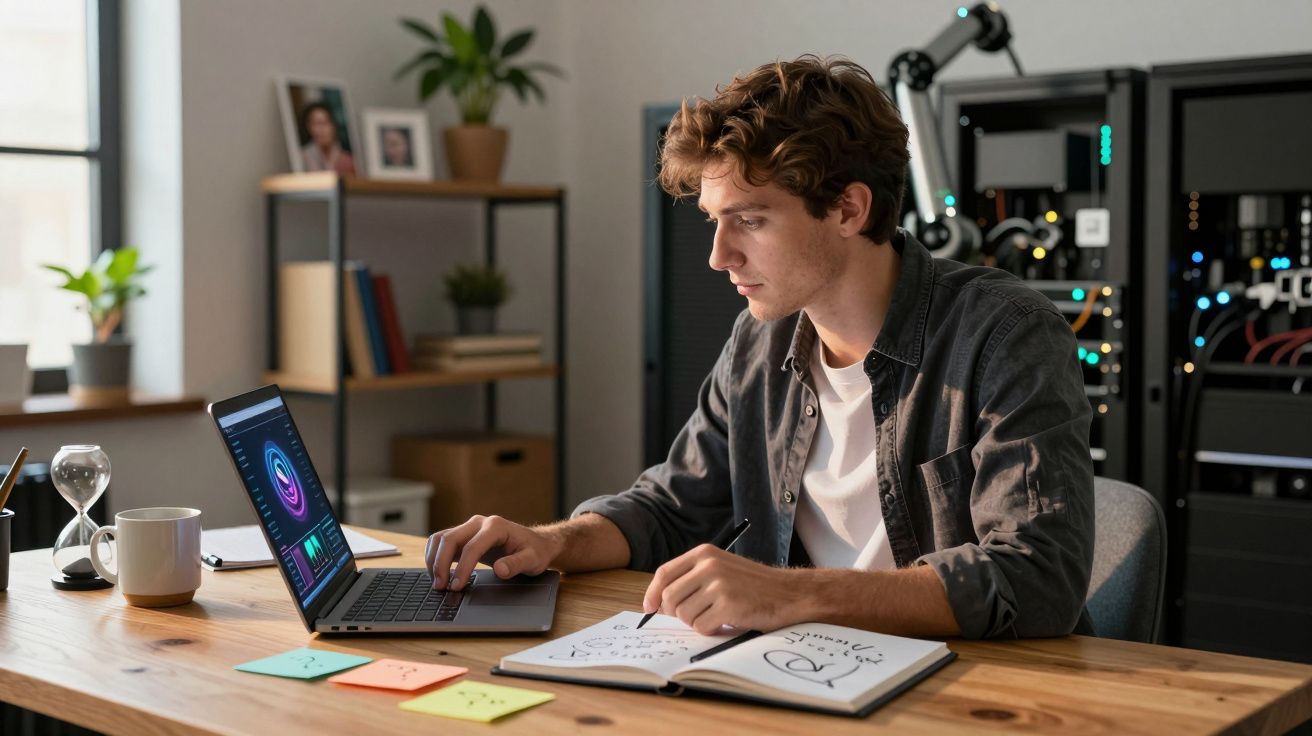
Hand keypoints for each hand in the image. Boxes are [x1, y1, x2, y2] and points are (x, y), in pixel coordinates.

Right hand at [424, 515, 561, 590]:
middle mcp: (480, 522)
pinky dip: (435, 556)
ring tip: (437, 583)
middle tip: (441, 587)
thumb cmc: (535, 551)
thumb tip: (500, 569)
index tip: (456, 587)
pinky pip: (442, 541)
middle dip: (441, 564)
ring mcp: (470, 527)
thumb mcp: (533, 560)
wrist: (536, 543)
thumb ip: (517, 564)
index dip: (462, 568)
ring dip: (434, 559)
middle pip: (450, 539)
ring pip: (441, 538)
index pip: (472, 547)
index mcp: (496, 526)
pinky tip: (437, 573)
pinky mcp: (464, 535)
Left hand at [642, 545, 811, 634]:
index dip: (652, 593)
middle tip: (695, 617)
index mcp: (704, 553)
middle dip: (676, 614)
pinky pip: (701, 626)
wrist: (788, 593)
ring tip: (716, 616)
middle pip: (670, 597)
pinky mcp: (728, 604)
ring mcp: (719, 584)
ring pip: (684, 615)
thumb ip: (692, 579)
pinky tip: (726, 622)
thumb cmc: (753, 585)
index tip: (649, 608)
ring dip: (696, 622)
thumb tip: (659, 603)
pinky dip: (710, 630)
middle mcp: (709, 565)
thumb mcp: (721, 569)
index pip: (665, 573)